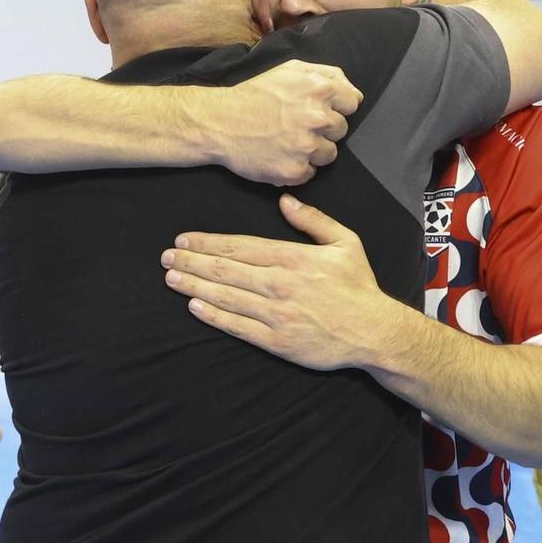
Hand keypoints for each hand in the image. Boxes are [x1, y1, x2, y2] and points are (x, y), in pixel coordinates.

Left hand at [160, 195, 399, 371]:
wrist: (375, 332)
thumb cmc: (359, 286)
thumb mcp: (345, 242)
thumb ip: (313, 220)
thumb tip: (285, 200)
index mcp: (291, 258)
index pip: (239, 247)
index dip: (207, 242)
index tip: (183, 239)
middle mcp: (278, 284)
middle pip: (225, 270)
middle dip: (191, 261)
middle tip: (166, 257)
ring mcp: (276, 314)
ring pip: (226, 296)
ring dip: (194, 285)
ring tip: (171, 278)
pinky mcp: (276, 341)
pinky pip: (238, 326)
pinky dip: (213, 315)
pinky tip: (194, 306)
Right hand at [208, 62, 361, 184]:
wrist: (218, 122)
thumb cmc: (254, 95)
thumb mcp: (289, 70)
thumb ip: (327, 75)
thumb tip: (355, 93)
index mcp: (319, 89)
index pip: (352, 103)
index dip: (336, 107)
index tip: (317, 110)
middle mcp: (316, 118)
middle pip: (341, 130)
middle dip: (323, 129)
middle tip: (296, 125)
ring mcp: (306, 146)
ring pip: (330, 154)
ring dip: (313, 151)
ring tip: (287, 141)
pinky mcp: (295, 170)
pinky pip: (310, 173)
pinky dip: (297, 168)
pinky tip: (280, 155)